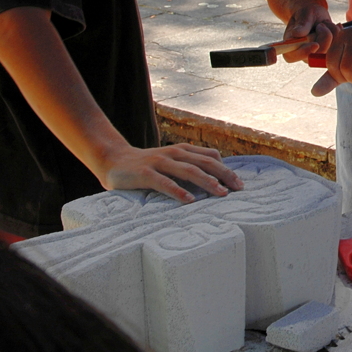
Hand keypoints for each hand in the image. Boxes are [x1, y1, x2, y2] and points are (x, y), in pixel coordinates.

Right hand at [99, 143, 243, 202]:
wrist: (113, 159)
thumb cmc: (146, 165)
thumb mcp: (171, 162)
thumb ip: (188, 167)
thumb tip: (214, 180)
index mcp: (183, 150)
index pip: (211, 157)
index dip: (227, 169)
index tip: (239, 184)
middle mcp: (174, 153)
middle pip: (205, 163)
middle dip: (224, 175)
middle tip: (238, 189)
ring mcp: (160, 162)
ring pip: (189, 170)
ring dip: (207, 182)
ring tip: (221, 194)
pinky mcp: (145, 174)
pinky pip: (164, 182)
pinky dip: (178, 191)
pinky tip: (189, 200)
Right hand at [279, 5, 337, 63]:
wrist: (315, 15)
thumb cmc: (306, 14)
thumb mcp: (304, 14)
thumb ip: (302, 24)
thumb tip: (296, 34)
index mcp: (290, 46)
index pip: (292, 56)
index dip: (304, 53)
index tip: (315, 44)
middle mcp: (303, 53)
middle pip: (316, 55)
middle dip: (324, 38)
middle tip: (321, 25)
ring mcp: (316, 55)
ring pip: (329, 51)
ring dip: (331, 34)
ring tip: (325, 23)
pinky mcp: (327, 53)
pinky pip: (338, 48)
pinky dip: (338, 34)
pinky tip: (334, 26)